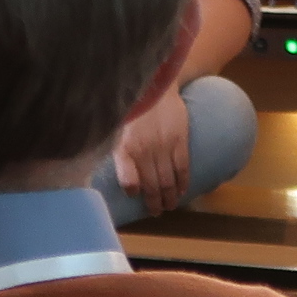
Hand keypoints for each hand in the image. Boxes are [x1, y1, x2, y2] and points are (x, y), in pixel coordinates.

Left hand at [112, 87, 194, 215]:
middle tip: (155, 212)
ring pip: (168, 180)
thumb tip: (117, 171)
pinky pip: (183, 167)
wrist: (154, 84)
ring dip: (169, 197)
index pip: (128, 180)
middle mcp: (145, 150)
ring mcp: (164, 146)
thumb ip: (116, 151)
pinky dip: (182, 183)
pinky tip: (181, 192)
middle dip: (154, 203)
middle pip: (152, 185)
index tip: (135, 200)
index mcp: (125, 147)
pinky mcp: (180, 140)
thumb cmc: (131, 108)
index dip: (133, 193)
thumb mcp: (114, 128)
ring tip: (168, 207)